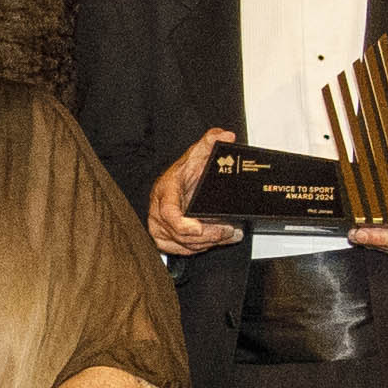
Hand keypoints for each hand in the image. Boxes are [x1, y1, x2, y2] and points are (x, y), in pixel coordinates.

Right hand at [142, 126, 235, 260]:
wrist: (174, 183)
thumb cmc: (183, 172)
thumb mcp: (197, 152)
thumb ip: (211, 141)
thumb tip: (226, 136)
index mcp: (165, 191)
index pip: (169, 213)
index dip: (183, 225)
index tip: (200, 228)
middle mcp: (158, 212)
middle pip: (181, 234)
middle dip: (209, 235)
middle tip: (229, 230)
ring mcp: (158, 227)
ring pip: (183, 245)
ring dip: (209, 243)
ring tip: (230, 235)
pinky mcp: (163, 239)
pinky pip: (181, 251)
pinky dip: (200, 248)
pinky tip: (216, 241)